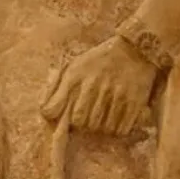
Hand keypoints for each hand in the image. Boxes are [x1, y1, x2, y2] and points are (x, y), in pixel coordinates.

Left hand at [42, 36, 158, 135]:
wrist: (135, 49)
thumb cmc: (100, 60)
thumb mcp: (75, 66)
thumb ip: (57, 87)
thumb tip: (44, 111)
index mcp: (75, 76)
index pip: (54, 108)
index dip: (55, 116)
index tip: (62, 117)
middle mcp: (93, 86)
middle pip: (80, 122)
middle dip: (82, 123)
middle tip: (88, 117)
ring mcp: (114, 95)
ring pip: (100, 128)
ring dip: (101, 127)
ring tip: (103, 117)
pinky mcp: (133, 103)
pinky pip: (120, 129)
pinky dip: (117, 129)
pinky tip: (116, 120)